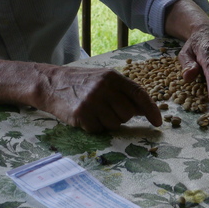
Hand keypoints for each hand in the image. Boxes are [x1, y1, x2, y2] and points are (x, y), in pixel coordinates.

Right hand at [40, 65, 161, 132]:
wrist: (51, 84)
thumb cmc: (82, 82)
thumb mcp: (104, 80)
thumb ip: (125, 92)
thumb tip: (147, 110)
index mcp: (112, 77)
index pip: (139, 94)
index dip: (151, 110)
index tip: (158, 122)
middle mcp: (104, 88)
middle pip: (128, 114)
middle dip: (121, 116)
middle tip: (107, 109)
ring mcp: (92, 101)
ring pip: (114, 125)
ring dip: (107, 122)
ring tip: (94, 111)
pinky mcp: (81, 114)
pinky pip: (98, 130)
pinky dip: (94, 127)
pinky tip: (85, 116)